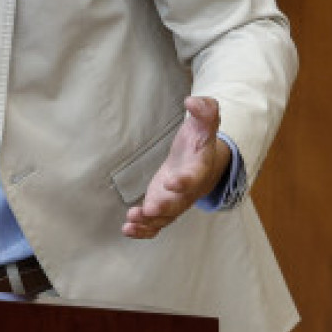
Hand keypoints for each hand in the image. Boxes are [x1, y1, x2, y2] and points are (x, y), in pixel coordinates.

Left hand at [122, 96, 230, 239]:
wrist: (201, 164)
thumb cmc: (199, 142)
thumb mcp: (204, 123)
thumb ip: (204, 111)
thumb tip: (192, 101)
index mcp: (198, 169)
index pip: (193, 177)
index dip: (184, 181)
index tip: (171, 181)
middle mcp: (188, 190)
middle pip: (178, 203)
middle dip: (164, 207)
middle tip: (150, 209)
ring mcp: (175, 202)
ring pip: (165, 218)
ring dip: (149, 222)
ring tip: (132, 220)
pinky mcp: (163, 207)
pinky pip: (156, 224)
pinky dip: (143, 230)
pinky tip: (127, 229)